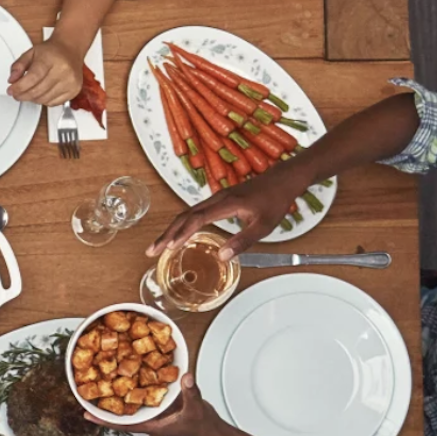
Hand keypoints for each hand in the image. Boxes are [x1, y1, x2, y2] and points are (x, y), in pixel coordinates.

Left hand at [8, 38, 86, 106]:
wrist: (70, 49)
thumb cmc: (51, 51)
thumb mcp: (31, 52)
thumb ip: (18, 65)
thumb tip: (12, 80)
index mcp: (52, 59)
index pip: (33, 78)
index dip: (19, 87)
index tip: (11, 90)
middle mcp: (63, 70)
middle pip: (37, 91)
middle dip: (22, 95)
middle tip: (16, 93)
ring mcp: (70, 81)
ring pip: (44, 99)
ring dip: (32, 98)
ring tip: (28, 92)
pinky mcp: (74, 90)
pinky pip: (53, 103)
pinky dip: (43, 101)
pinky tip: (41, 93)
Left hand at [89, 372, 221, 435]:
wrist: (210, 427)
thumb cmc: (201, 425)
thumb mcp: (195, 408)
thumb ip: (190, 392)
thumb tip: (185, 377)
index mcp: (151, 424)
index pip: (121, 424)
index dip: (103, 420)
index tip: (86, 415)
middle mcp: (149, 417)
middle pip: (121, 413)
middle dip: (105, 404)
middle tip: (87, 394)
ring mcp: (154, 411)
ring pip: (132, 403)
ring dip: (119, 394)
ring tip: (103, 381)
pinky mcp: (161, 403)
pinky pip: (144, 394)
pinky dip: (137, 385)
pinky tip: (131, 374)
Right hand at [147, 174, 301, 258]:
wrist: (284, 178)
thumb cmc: (276, 199)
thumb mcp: (264, 225)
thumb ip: (243, 241)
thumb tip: (222, 256)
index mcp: (227, 203)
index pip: (197, 219)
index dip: (181, 233)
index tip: (169, 247)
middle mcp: (217, 198)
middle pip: (184, 216)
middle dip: (167, 234)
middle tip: (152, 250)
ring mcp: (217, 197)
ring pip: (187, 213)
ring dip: (171, 229)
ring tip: (160, 246)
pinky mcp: (219, 199)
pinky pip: (194, 212)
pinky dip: (182, 224)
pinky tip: (179, 234)